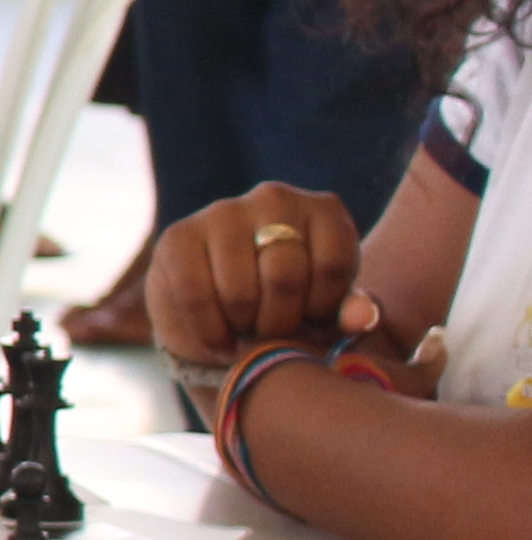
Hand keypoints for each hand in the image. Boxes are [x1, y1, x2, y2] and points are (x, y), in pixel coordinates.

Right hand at [149, 183, 363, 368]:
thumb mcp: (331, 312)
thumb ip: (351, 314)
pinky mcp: (178, 235)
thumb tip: (362, 318)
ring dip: (243, 327)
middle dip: (279, 322)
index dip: (323, 310)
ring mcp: (222, 211)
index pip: (333, 266)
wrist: (229, 306)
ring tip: (246, 333)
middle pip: (284, 276)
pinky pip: (194, 295)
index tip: (311, 321)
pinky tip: (219, 342)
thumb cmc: (293, 306)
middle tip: (273, 335)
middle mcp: (274, 197)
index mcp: (323, 210)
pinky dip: (208, 330)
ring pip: (239, 290)